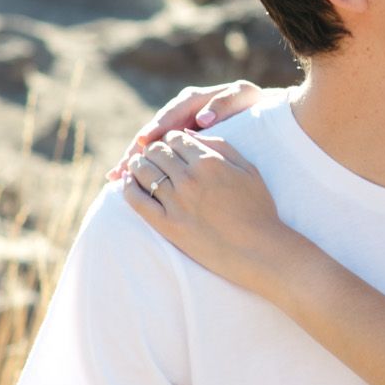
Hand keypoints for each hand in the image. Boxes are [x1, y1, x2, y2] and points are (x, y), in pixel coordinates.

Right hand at [107, 81, 262, 180]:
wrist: (255, 108)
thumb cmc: (249, 102)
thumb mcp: (241, 96)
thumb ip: (222, 104)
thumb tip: (202, 119)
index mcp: (192, 100)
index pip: (170, 114)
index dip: (156, 127)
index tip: (144, 140)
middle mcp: (178, 113)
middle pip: (152, 132)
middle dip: (136, 149)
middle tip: (122, 166)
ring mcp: (175, 129)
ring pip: (150, 145)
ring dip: (133, 160)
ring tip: (116, 176)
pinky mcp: (175, 144)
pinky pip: (157, 156)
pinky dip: (143, 167)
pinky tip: (126, 180)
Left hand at [123, 131, 292, 294]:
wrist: (258, 250)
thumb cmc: (258, 209)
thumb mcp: (248, 169)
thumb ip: (220, 145)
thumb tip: (190, 133)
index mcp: (209, 162)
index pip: (176, 137)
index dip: (171, 138)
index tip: (171, 145)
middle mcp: (189, 179)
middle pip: (156, 151)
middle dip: (153, 149)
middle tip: (153, 154)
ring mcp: (176, 203)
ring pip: (143, 171)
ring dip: (137, 163)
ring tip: (137, 165)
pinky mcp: (166, 225)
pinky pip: (136, 200)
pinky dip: (127, 186)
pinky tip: (127, 182)